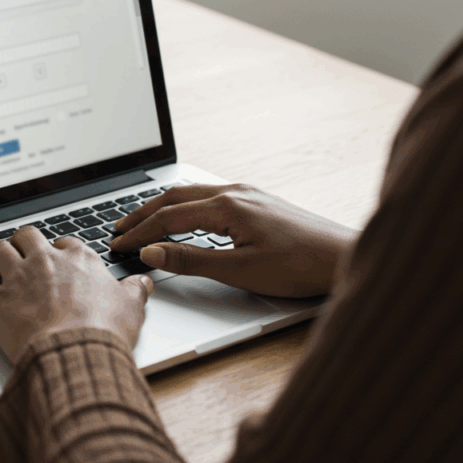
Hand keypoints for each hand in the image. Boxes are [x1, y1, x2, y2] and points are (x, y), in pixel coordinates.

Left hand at [0, 226, 153, 362]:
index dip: (59, 249)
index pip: (65, 242)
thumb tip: (142, 282)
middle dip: (22, 242)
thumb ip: (134, 291)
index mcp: (78, 259)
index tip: (57, 257)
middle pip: (27, 236)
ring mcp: (18, 278)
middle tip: (21, 252)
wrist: (77, 351)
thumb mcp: (131, 307)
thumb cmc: (103, 331)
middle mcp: (45, 261)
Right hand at [108, 184, 357, 297]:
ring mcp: (247, 193)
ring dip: (162, 207)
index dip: (139, 232)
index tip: (118, 244)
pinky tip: (182, 216)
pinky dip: (184, 205)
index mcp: (227, 206)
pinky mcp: (258, 200)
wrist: (345, 257)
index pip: (168, 217)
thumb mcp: (240, 270)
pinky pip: (209, 195)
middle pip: (173, 197)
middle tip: (118, 228)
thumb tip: (152, 253)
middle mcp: (235, 192)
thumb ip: (191, 260)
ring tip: (141, 220)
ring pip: (191, 193)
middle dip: (142, 213)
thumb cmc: (300, 266)